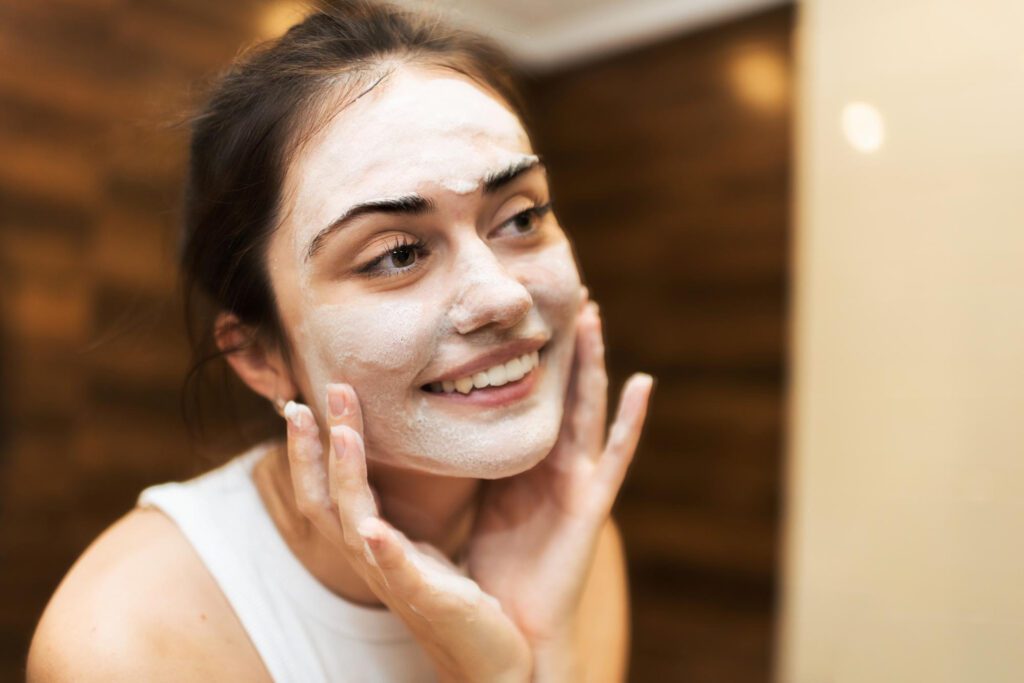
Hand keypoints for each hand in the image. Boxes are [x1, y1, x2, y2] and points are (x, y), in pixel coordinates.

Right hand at [283, 386, 530, 682]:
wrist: (485, 660)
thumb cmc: (450, 596)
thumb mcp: (419, 542)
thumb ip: (398, 505)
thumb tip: (396, 450)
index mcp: (369, 543)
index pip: (325, 490)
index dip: (309, 449)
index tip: (304, 399)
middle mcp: (370, 561)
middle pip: (325, 501)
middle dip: (314, 450)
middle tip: (312, 398)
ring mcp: (395, 581)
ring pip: (354, 527)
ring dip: (346, 479)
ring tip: (344, 434)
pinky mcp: (430, 600)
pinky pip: (398, 573)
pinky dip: (383, 548)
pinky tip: (372, 527)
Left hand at [465, 298, 653, 658]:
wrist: (508, 631)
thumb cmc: (488, 572)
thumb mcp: (468, 505)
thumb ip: (461, 467)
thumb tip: (420, 426)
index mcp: (519, 464)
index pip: (521, 396)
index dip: (521, 355)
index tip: (513, 309)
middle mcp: (550, 466)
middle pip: (559, 391)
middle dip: (562, 344)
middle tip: (564, 288)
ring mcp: (574, 481)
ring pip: (586, 407)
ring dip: (591, 361)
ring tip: (592, 312)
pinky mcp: (590, 505)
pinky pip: (614, 455)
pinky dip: (631, 420)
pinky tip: (642, 384)